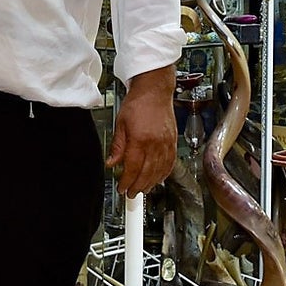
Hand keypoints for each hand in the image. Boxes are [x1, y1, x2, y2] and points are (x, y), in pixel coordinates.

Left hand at [107, 69, 177, 198]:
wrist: (155, 90)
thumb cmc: (138, 103)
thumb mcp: (120, 124)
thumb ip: (117, 146)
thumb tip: (111, 163)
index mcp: (140, 139)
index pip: (133, 168)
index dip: (127, 182)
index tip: (122, 188)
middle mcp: (156, 143)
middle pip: (147, 173)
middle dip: (138, 187)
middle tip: (131, 194)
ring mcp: (167, 143)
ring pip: (160, 170)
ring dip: (151, 183)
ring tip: (143, 189)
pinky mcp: (174, 141)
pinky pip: (171, 163)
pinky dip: (164, 173)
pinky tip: (158, 178)